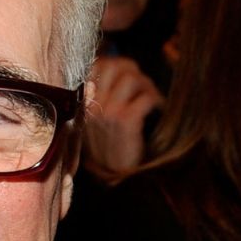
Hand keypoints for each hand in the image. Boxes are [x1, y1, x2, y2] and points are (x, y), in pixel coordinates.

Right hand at [85, 54, 163, 181]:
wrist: (114, 176)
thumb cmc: (107, 145)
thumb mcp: (95, 118)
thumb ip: (99, 93)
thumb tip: (114, 64)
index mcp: (83, 99)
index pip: (99, 63)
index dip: (118, 65)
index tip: (128, 74)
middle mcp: (93, 103)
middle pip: (117, 64)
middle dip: (135, 72)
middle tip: (143, 85)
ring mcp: (108, 111)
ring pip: (132, 77)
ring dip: (146, 84)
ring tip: (150, 96)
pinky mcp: (126, 121)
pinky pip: (145, 97)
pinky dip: (156, 100)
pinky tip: (157, 107)